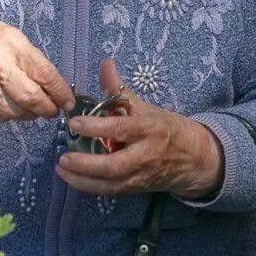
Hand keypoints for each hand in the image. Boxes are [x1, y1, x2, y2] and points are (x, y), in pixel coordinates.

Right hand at [0, 12, 73, 121]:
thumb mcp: (14, 38)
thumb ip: (33, 61)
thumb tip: (55, 86)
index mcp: (12, 46)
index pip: (44, 74)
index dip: (60, 92)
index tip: (68, 101)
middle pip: (30, 97)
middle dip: (47, 108)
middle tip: (53, 110)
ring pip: (15, 112)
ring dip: (30, 115)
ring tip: (35, 109)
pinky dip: (12, 116)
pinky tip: (15, 108)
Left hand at [55, 58, 223, 198]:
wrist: (194, 159)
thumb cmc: (165, 128)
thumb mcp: (145, 107)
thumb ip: (120, 89)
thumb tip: (105, 64)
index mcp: (149, 129)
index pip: (121, 128)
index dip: (96, 127)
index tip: (73, 122)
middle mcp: (145, 154)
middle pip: (115, 165)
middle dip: (86, 164)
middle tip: (63, 157)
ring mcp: (140, 175)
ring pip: (111, 183)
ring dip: (83, 180)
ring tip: (61, 169)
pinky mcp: (136, 188)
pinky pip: (111, 191)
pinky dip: (90, 187)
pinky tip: (72, 178)